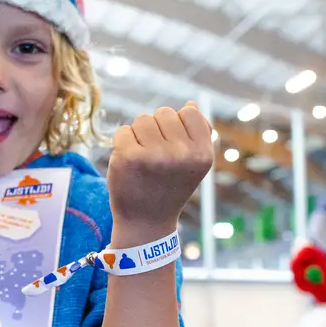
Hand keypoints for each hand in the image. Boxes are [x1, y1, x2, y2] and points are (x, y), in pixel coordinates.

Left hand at [107, 102, 212, 244]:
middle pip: (164, 113)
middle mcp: (181, 155)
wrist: (146, 222)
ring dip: (139, 135)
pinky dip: (123, 143)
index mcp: (202, 154)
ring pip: (142, 119)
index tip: (175, 147)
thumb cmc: (169, 188)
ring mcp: (153, 155)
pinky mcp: (128, 157)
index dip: (179, 125)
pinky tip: (129, 163)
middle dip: (158, 129)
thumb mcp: (193, 164)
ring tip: (144, 159)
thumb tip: (190, 105)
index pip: (190, 112)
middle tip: (156, 158)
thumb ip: (197, 134)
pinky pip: (123, 131)